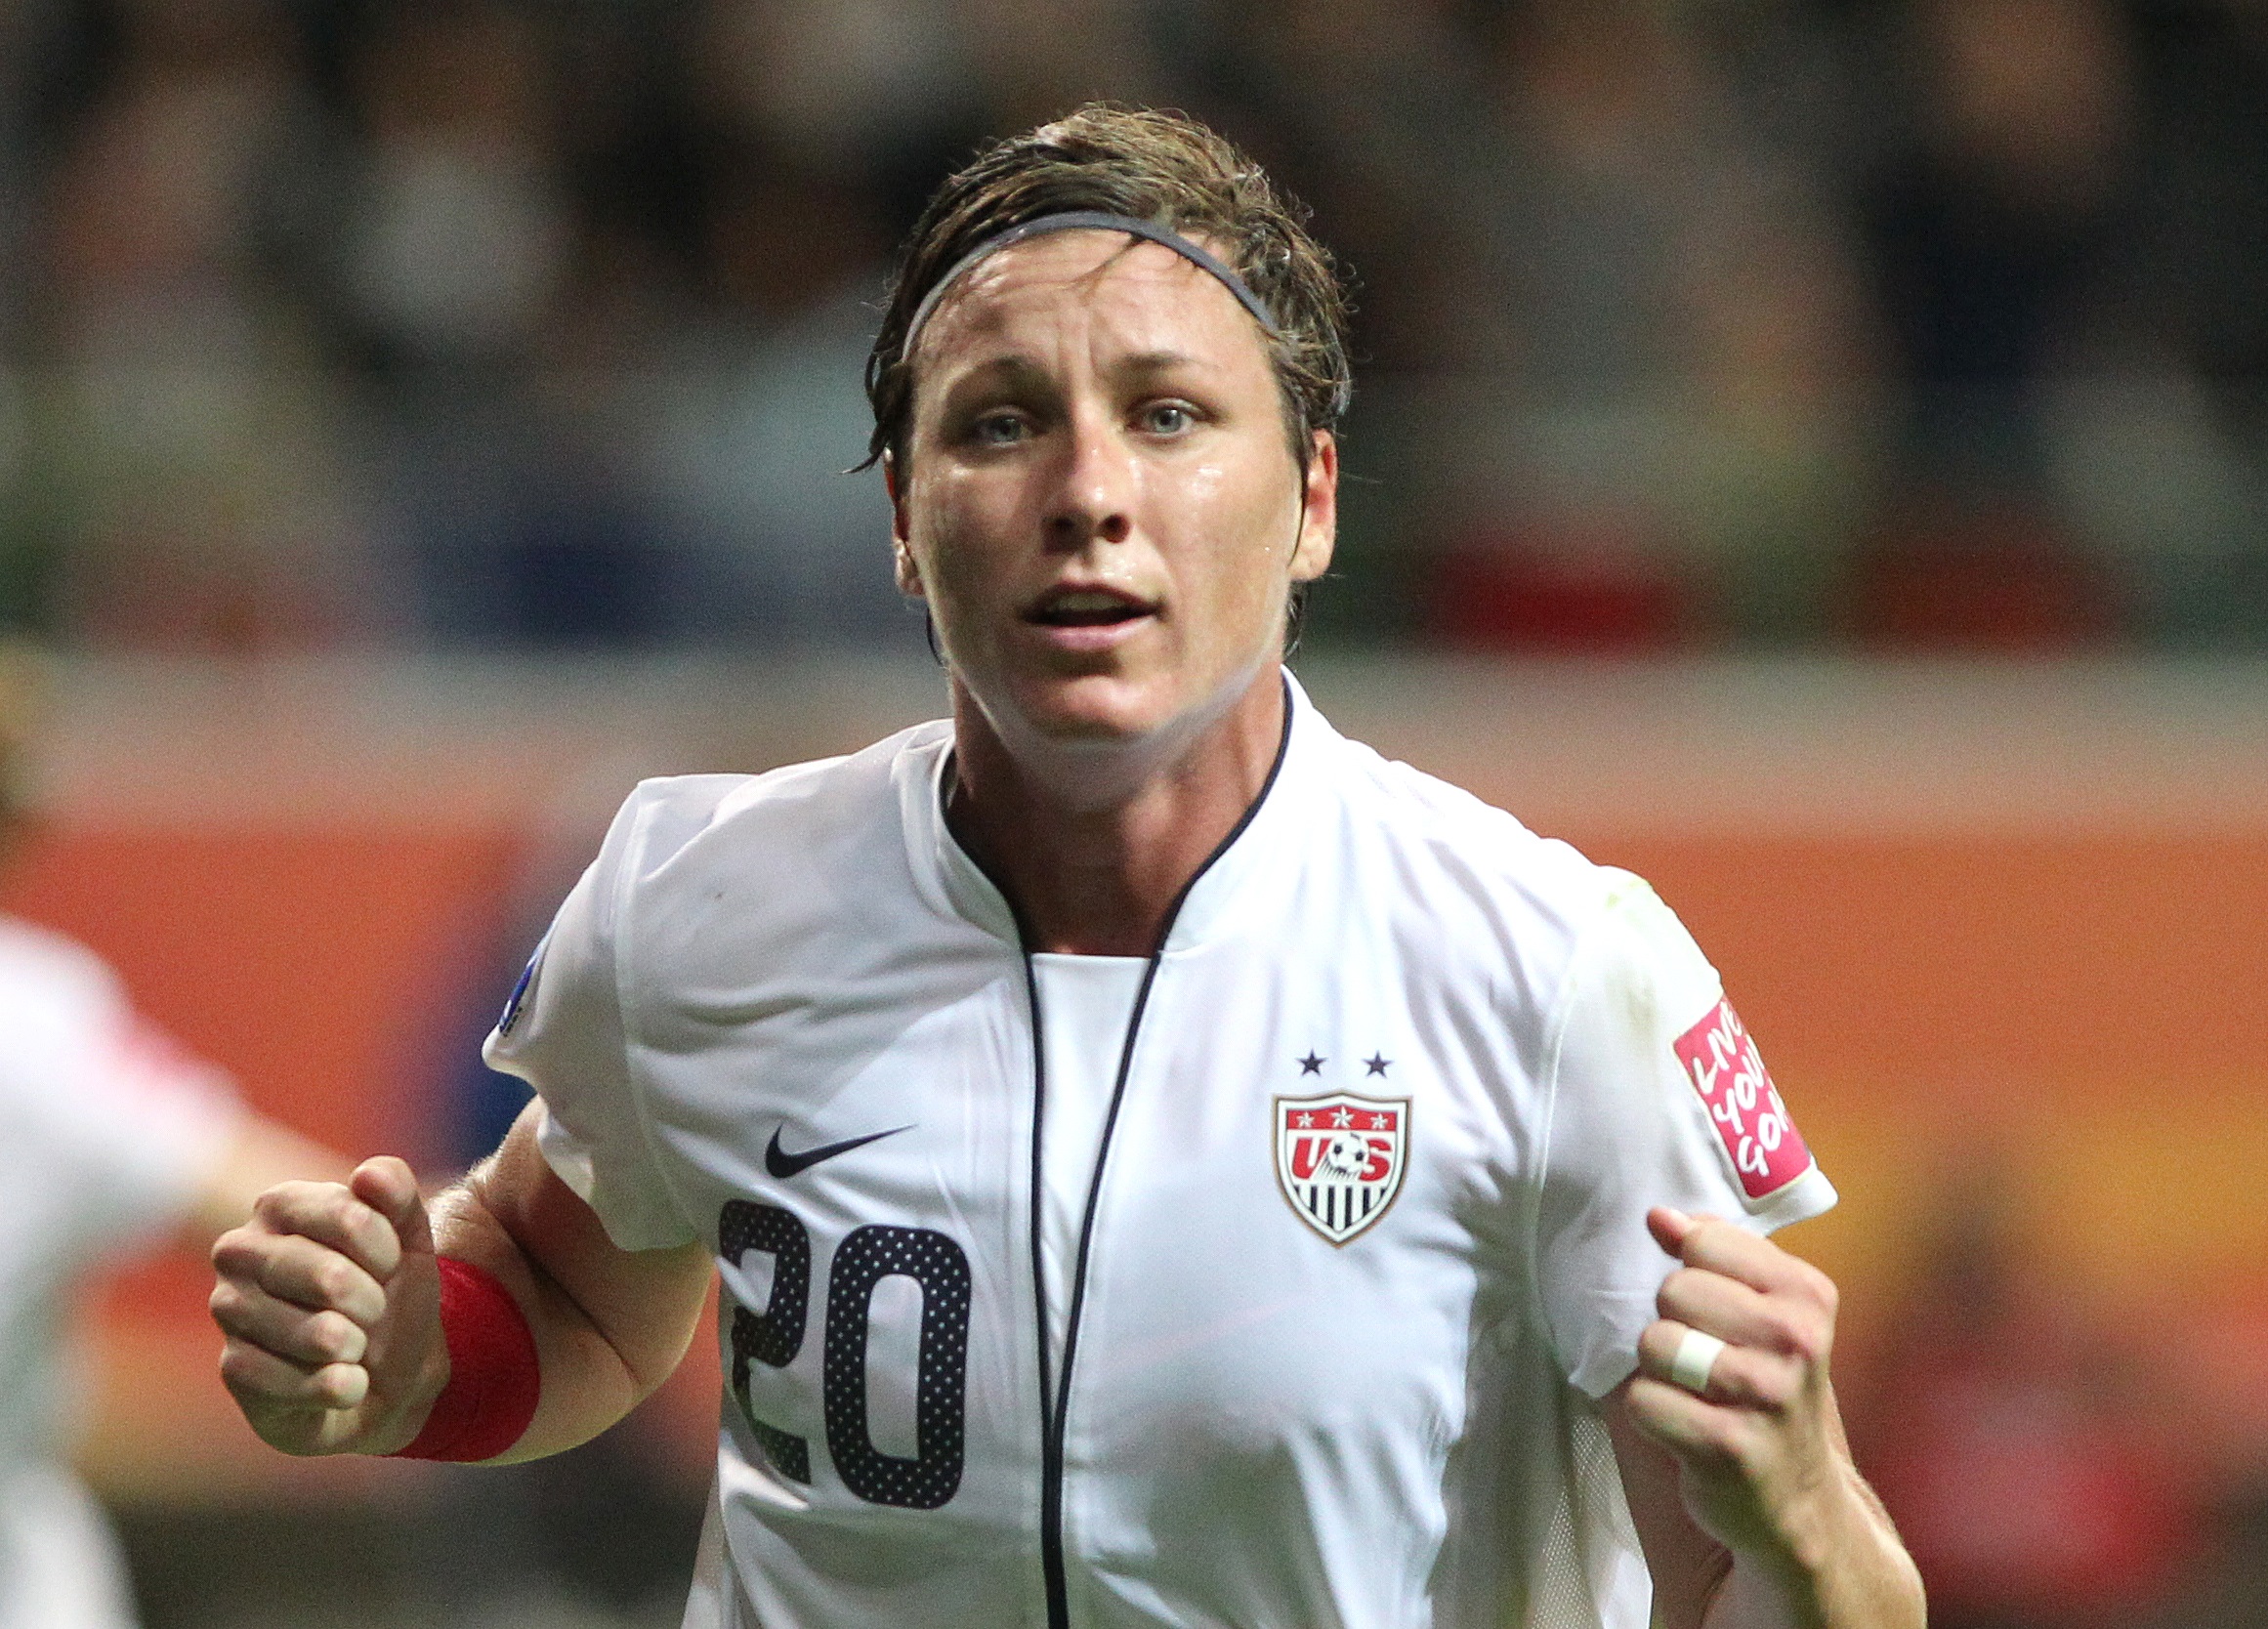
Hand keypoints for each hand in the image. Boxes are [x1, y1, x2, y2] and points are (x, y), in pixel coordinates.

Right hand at [209, 1156, 446, 1455]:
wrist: (389, 1373)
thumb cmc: (392, 1291)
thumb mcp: (410, 1240)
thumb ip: (398, 1194)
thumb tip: (368, 1173)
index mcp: (281, 1204)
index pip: (346, 1215)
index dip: (385, 1249)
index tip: (392, 1264)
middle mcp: (240, 1251)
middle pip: (326, 1275)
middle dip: (371, 1301)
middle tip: (376, 1309)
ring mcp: (229, 1309)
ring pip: (312, 1332)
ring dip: (355, 1345)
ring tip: (357, 1345)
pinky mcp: (234, 1367)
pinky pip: (296, 1381)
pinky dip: (337, 1385)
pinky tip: (347, 1381)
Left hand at [1627, 1206, 1853, 1581]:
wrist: (1798, 1495)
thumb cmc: (1767, 1386)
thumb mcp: (1764, 1310)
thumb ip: (1714, 1252)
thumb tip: (1659, 1216)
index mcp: (1806, 1294)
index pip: (1703, 1241)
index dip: (1690, 1273)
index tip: (1717, 1311)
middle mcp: (1795, 1341)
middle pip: (1673, 1290)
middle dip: (1673, 1323)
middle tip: (1705, 1362)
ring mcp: (1765, 1396)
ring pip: (1655, 1343)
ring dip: (1659, 1371)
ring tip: (1694, 1394)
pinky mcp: (1728, 1448)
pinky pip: (1643, 1400)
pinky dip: (1651, 1414)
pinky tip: (1686, 1429)